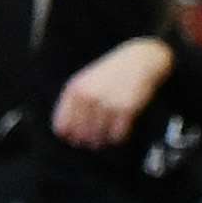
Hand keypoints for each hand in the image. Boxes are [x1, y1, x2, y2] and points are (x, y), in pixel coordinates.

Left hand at [53, 37, 176, 147]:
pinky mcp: (125, 109)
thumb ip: (73, 103)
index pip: (62, 127)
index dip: (69, 136)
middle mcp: (88, 97)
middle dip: (87, 141)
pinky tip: (120, 130)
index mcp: (74, 90)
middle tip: (94, 140)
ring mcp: (107, 103)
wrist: (139, 60)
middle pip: (80, 136)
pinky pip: (116, 136)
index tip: (76, 138)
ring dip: (102, 142)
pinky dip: (118, 137)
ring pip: (98, 139)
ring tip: (107, 136)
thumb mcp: (85, 82)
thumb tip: (67, 134)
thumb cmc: (111, 73)